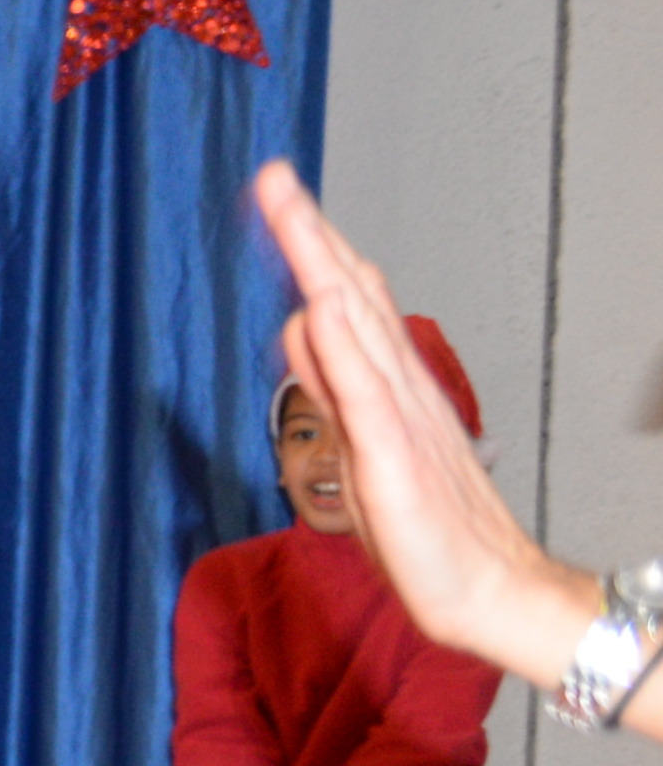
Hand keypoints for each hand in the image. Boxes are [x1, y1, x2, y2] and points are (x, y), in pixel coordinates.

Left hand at [253, 163, 604, 689]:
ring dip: (319, 267)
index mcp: (386, 388)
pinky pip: (364, 395)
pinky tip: (322, 306)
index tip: (282, 197)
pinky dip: (342, 348)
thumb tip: (303, 325)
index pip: (344, 303)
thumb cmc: (428, 531)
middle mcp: (395, 389)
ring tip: (291, 209)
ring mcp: (397, 419)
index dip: (313, 250)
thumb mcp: (360, 448)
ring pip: (354, 326)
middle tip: (276, 176)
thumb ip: (333, 387)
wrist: (489, 590)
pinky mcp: (394, 458)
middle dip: (310, 235)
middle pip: (348, 296)